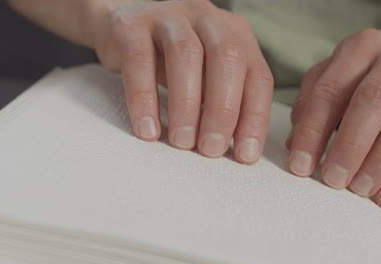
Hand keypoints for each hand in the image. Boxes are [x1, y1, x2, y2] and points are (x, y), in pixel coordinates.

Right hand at [88, 0, 273, 163]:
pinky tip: (147, 128)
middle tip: (211, 149)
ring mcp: (170, 16)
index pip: (257, 75)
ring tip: (182, 142)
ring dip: (187, 105)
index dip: (254, 117)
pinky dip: (144, 98)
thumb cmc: (173, 59)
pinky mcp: (132, 25)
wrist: (123, 25)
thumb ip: (224, 100)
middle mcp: (208, 19)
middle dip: (223, 110)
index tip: (245, 154)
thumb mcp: (206, 73)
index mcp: (236, 33)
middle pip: (227, 59)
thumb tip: (237, 148)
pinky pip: (140, 60)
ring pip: (186, 55)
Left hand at [287, 29, 380, 210]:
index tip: (300, 164)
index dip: (312, 130)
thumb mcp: (332, 76)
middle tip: (333, 179)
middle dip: (350, 145)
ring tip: (359, 190)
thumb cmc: (365, 75)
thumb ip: (310, 105)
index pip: (330, 90)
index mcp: (359, 48)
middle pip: (373, 101)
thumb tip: (295, 146)